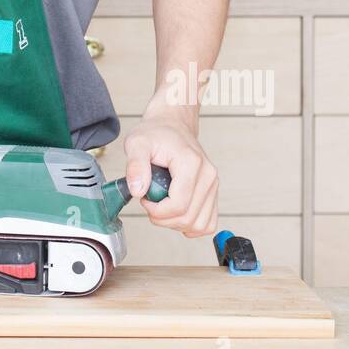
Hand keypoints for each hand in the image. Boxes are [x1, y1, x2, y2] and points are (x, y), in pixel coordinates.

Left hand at [123, 111, 218, 237]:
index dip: (156, 211)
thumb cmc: (156, 133)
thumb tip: (137, 191)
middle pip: (188, 218)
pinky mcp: (213, 192)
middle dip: (163, 218)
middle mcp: (208, 175)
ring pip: (200, 224)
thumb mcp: (137, 143)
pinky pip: (208, 222)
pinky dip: (191, 224)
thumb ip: (135, 165)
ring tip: (162, 206)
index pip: (178, 205)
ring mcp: (213, 185)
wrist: (172, 124)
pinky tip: (176, 213)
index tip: (144, 198)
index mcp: (191, 163)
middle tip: (150, 201)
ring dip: (176, 224)